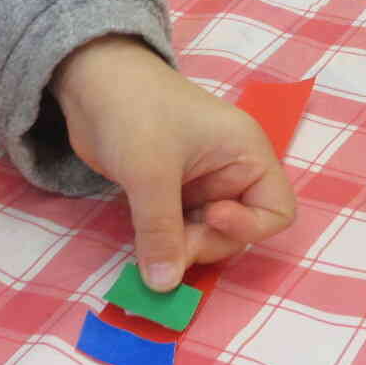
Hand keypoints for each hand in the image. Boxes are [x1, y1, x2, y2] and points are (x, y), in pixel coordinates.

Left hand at [52, 36, 296, 291]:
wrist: (89, 79)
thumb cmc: (134, 110)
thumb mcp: (150, 172)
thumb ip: (160, 231)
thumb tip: (163, 286)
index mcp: (246, 155)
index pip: (276, 212)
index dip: (248, 228)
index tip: (210, 216)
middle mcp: (230, 173)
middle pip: (237, 233)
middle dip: (204, 245)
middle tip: (166, 248)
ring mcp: (200, 185)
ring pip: (205, 237)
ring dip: (181, 249)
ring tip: (149, 246)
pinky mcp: (170, 193)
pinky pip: (179, 231)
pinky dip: (164, 244)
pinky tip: (143, 247)